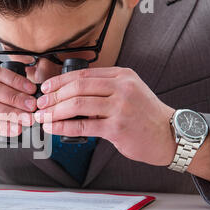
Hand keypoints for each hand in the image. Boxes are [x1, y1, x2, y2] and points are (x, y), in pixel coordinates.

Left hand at [34, 67, 176, 165]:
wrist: (169, 135)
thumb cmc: (145, 115)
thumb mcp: (130, 91)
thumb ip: (105, 88)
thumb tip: (71, 93)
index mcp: (122, 76)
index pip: (84, 74)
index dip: (60, 81)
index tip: (46, 88)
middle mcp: (122, 88)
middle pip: (78, 87)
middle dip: (54, 96)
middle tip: (40, 103)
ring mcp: (120, 107)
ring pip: (78, 104)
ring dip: (54, 111)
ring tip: (43, 116)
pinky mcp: (117, 128)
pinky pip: (83, 126)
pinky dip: (63, 126)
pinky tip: (52, 128)